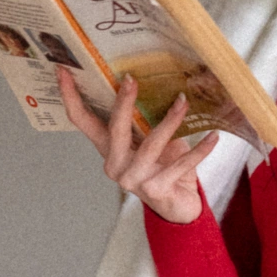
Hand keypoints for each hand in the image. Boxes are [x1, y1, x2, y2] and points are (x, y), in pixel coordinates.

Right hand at [56, 65, 218, 223]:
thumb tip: (157, 82)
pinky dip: (200, 149)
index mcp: (109, 149)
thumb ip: (144, 121)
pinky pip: (181, 164)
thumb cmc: (163, 168)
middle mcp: (116, 165)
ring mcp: (134, 180)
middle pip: (115, 128)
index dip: (71, 96)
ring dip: (170, 120)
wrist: (177, 206)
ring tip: (184, 101)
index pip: (82, 121)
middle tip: (132, 79)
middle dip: (124, 102)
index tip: (63, 69)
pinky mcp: (157, 190)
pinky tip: (213, 136)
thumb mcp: (150, 141)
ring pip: (152, 144)